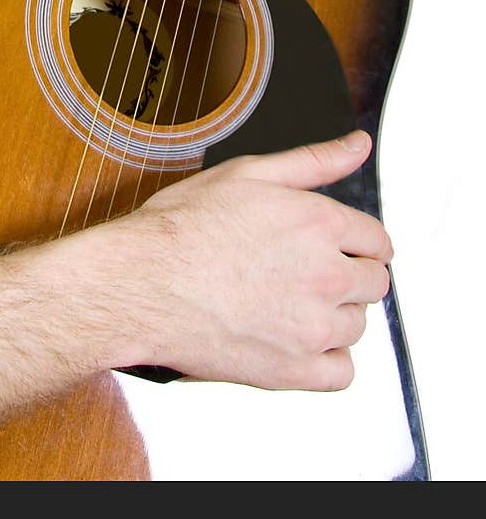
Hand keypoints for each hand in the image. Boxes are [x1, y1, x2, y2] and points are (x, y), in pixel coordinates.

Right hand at [110, 131, 390, 390]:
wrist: (141, 284)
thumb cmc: (183, 228)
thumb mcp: (248, 173)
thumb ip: (315, 160)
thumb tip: (359, 145)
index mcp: (321, 222)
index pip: (378, 239)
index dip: (355, 241)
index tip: (334, 247)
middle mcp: (328, 275)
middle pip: (374, 283)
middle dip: (347, 275)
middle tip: (302, 272)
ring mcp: (314, 328)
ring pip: (357, 326)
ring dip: (334, 315)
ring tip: (287, 302)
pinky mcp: (296, 371)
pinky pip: (342, 373)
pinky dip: (325, 360)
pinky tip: (294, 340)